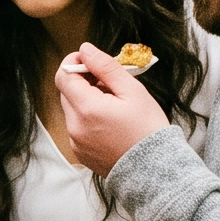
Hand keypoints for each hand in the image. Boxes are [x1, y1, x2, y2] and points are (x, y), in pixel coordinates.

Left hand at [53, 44, 171, 176]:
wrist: (155, 171)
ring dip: (87, 100)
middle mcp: (74, 126)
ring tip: (115, 105)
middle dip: (85, 82)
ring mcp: (75, 142)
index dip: (75, 62)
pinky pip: (78, 127)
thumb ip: (106, 67)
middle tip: (111, 84)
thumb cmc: (148, 130)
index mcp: (86, 108)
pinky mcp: (81, 152)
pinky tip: (112, 123)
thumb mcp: (132, 91)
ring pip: (73, 109)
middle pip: (67, 92)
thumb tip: (86, 49)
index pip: (64, 75)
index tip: (91, 60)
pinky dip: (89, 118)